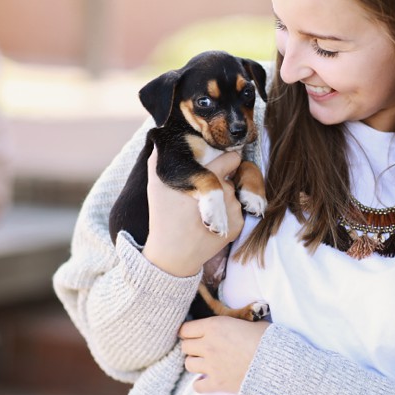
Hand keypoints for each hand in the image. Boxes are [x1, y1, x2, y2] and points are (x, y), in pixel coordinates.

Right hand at [142, 148, 244, 276]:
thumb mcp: (156, 187)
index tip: (220, 163)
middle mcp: (224, 194)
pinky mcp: (237, 227)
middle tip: (204, 193)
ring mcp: (233, 212)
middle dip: (221, 181)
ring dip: (224, 198)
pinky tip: (211, 221)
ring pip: (234, 194)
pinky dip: (227, 214)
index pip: (232, 159)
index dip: (227, 160)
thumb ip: (158, 159)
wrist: (173, 255)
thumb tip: (160, 139)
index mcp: (207, 180)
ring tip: (204, 210)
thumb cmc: (163, 217)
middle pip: (231, 178)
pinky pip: (237, 211)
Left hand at [179, 316, 269, 393]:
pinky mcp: (217, 383)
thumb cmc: (268, 340)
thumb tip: (238, 322)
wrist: (276, 364)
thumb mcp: (252, 322)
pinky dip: (200, 383)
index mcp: (214, 326)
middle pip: (185, 346)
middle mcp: (208, 345)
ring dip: (195, 363)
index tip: (194, 333)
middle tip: (202, 347)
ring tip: (205, 362)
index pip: (185, 329)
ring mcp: (211, 365)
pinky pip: (197, 386)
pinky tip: (207, 379)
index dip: (189, 331)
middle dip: (192, 346)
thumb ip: (238, 322)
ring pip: (188, 364)